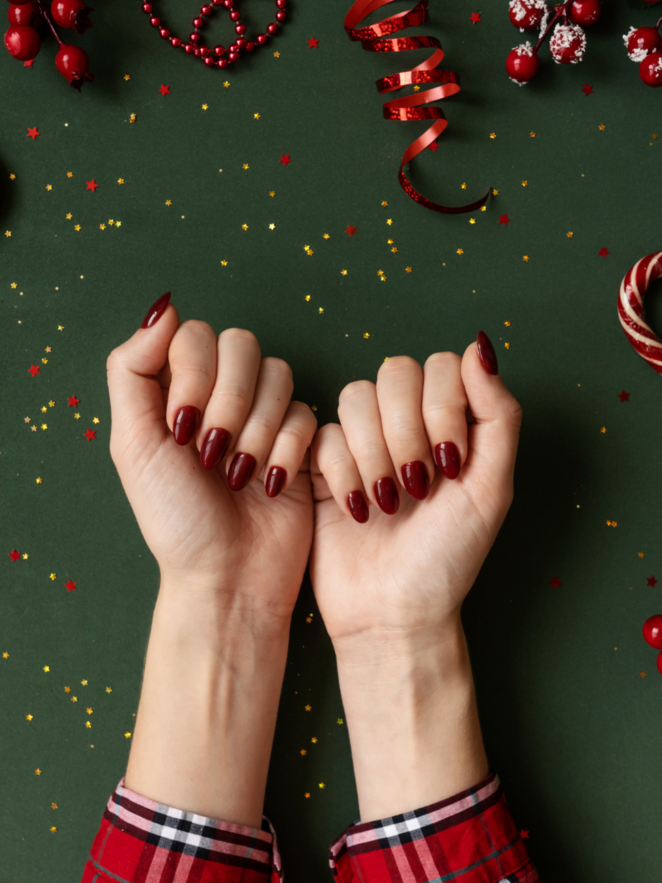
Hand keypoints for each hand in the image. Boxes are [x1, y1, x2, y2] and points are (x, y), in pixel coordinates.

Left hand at [106, 293, 316, 631]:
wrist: (228, 576)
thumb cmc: (175, 519)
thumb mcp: (133, 444)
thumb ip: (133, 370)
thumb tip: (163, 306)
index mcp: (176, 390)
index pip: (194, 334)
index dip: (195, 373)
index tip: (182, 426)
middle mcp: (221, 394)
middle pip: (241, 345)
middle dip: (229, 401)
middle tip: (212, 453)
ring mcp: (264, 415)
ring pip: (279, 374)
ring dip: (257, 429)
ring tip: (239, 475)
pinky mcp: (301, 441)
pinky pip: (307, 412)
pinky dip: (286, 450)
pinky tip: (271, 484)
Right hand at [309, 334, 521, 650]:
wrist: (393, 612)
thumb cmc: (448, 558)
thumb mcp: (491, 489)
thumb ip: (497, 414)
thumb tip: (481, 344)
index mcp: (453, 422)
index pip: (442, 366)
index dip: (442, 408)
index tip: (451, 465)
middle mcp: (408, 423)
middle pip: (395, 373)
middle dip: (406, 433)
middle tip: (417, 487)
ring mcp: (364, 440)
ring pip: (355, 397)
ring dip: (374, 454)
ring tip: (387, 504)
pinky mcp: (323, 463)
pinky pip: (322, 433)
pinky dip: (343, 472)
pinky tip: (355, 511)